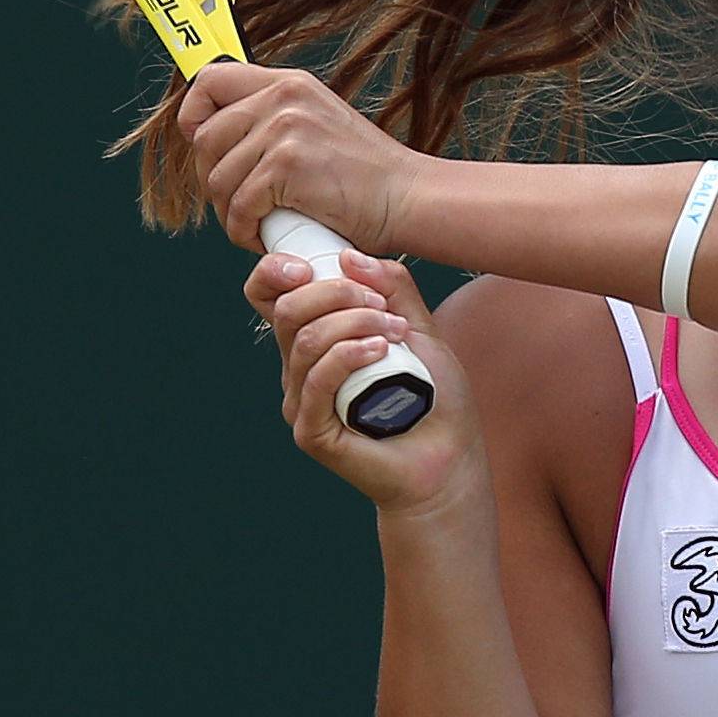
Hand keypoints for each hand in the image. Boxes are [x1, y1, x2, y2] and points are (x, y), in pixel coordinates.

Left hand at [180, 63, 426, 258]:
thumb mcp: (318, 124)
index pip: (211, 80)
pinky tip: (262, 237)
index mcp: (288, 83)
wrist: (406, 198)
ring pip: (218, 177)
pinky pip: (239, 205)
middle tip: (236, 205)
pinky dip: (243, 231)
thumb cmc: (365, 177)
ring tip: (254, 225)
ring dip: (228, 213)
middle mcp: (283, 97)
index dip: (194, 116)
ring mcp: (285, 129)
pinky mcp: (287, 166)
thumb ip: (275, 120)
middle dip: (212, 180)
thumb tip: (218, 139)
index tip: (204, 148)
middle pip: (206, 138)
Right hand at [244, 249, 488, 515]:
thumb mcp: (421, 330)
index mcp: (313, 341)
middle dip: (336, 292)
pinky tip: (380, 352)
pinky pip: (317, 380)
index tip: (314, 264)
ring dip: (354, 323)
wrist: (449, 460)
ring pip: (305, 340)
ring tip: (396, 335)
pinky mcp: (312, 432)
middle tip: (383, 308)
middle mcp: (299, 370)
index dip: (275, 270)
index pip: (268, 295)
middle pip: (287, 310)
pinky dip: (348, 355)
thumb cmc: (434, 397)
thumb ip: (394, 289)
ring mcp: (302, 402)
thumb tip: (349, 256)